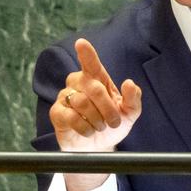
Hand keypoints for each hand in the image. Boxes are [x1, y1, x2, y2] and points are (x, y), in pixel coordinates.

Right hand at [49, 38, 142, 153]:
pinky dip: (85, 127)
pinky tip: (88, 131)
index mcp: (96, 79)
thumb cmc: (111, 124)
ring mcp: (65, 97)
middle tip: (113, 122)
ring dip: (96, 120)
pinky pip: (70, 116)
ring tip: (100, 127)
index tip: (81, 43)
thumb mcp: (129, 113)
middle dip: (108, 108)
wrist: (98, 147)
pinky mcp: (57, 113)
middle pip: (94, 88)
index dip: (86, 54)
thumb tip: (129, 83)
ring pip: (82, 103)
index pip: (91, 64)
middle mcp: (78, 83)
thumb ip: (133, 99)